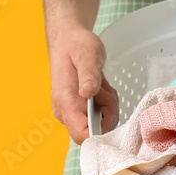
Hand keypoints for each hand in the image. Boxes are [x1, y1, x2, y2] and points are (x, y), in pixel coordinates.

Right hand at [47, 22, 118, 143]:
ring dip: (108, 106)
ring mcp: (71, 111)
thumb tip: (87, 93)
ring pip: (99, 124)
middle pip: (94, 132)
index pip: (81, 135)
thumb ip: (89, 74)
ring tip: (102, 85)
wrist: (68, 39)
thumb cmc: (76, 45)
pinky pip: (99, 116)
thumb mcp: (87, 55)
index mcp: (65, 101)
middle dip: (107, 114)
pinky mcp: (78, 109)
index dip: (100, 133)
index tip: (110, 113)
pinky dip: (106, 104)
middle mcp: (65, 111)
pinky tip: (101, 88)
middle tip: (105, 90)